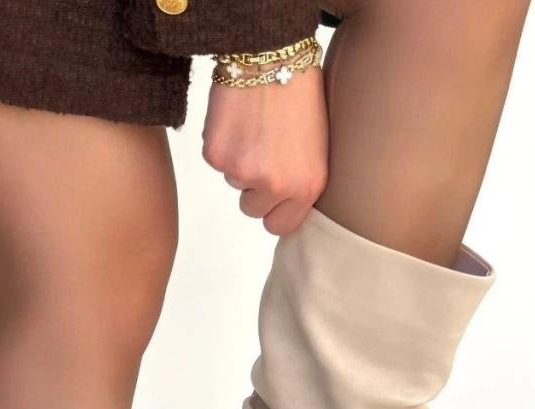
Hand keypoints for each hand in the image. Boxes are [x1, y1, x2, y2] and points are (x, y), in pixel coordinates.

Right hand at [202, 67, 328, 235]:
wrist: (272, 56)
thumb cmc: (300, 96)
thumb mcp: (317, 149)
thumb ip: (301, 184)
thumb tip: (281, 208)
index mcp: (307, 187)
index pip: (279, 226)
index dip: (273, 210)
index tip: (272, 196)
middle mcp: (276, 186)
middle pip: (252, 209)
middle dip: (254, 188)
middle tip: (263, 151)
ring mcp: (244, 173)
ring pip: (234, 183)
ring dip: (240, 162)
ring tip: (255, 128)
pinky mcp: (217, 157)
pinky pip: (217, 162)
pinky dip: (223, 144)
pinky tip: (239, 120)